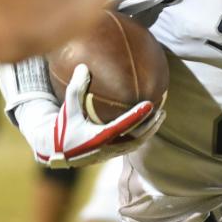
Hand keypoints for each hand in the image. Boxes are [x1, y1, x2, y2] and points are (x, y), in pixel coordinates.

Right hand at [22, 64, 159, 167]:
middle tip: (162, 111)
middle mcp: (107, 149)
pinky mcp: (112, 155)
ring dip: (150, 131)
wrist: (58, 152)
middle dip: (151, 126)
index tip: (150, 104)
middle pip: (136, 139)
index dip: (137, 116)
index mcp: (98, 138)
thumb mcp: (68, 108)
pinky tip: (148, 123)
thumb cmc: (64, 127)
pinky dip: (142, 134)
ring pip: (137, 143)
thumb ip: (75, 88)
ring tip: (160, 116)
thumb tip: (83, 67)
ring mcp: (111, 154)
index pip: (122, 127)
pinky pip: (132, 145)